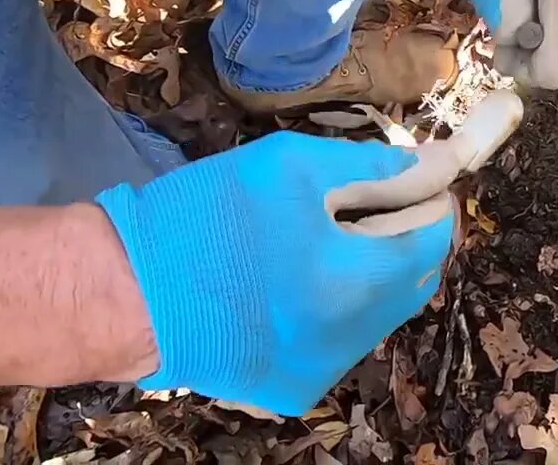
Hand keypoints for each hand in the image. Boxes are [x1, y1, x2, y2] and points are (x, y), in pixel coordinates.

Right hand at [96, 132, 453, 415]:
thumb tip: (434, 165)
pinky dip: (341, 308)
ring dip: (376, 274)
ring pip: (381, 315)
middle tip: (377, 200)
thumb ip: (372, 168)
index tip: (423, 176)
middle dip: (408, 237)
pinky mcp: (295, 391)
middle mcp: (348, 338)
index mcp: (352, 279)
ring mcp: (323, 372)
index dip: (434, 202)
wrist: (123, 293)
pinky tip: (299, 281)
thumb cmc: (205, 216)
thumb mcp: (291, 167)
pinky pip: (343, 342)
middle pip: (415, 282)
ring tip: (329, 238)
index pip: (434, 239)